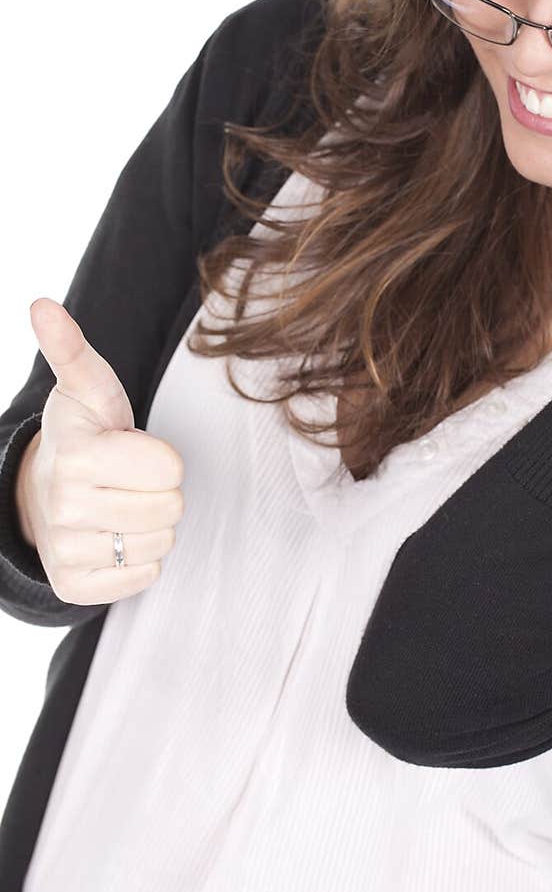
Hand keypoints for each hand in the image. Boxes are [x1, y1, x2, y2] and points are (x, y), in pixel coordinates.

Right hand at [22, 298, 185, 605]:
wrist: (46, 489)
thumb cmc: (86, 431)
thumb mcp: (87, 386)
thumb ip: (71, 348)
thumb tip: (41, 305)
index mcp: (75, 456)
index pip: (169, 467)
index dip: (161, 456)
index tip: (132, 449)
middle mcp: (65, 507)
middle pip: (170, 507)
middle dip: (159, 490)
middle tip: (130, 478)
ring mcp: (67, 550)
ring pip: (160, 543)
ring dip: (151, 524)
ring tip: (122, 503)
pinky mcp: (75, 586)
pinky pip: (144, 576)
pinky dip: (139, 559)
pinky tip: (115, 535)